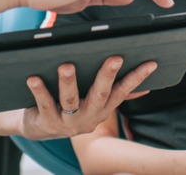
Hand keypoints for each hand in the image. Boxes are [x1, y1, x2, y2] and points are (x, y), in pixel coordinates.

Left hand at [17, 56, 154, 140]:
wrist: (39, 127)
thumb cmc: (70, 105)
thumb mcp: (94, 102)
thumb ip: (116, 94)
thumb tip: (147, 87)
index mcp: (102, 108)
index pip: (123, 91)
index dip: (137, 78)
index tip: (151, 63)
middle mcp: (89, 117)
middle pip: (100, 94)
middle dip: (108, 76)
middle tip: (115, 58)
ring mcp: (68, 122)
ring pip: (70, 100)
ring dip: (69, 81)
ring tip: (66, 65)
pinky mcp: (47, 123)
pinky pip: (44, 104)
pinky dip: (39, 91)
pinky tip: (34, 78)